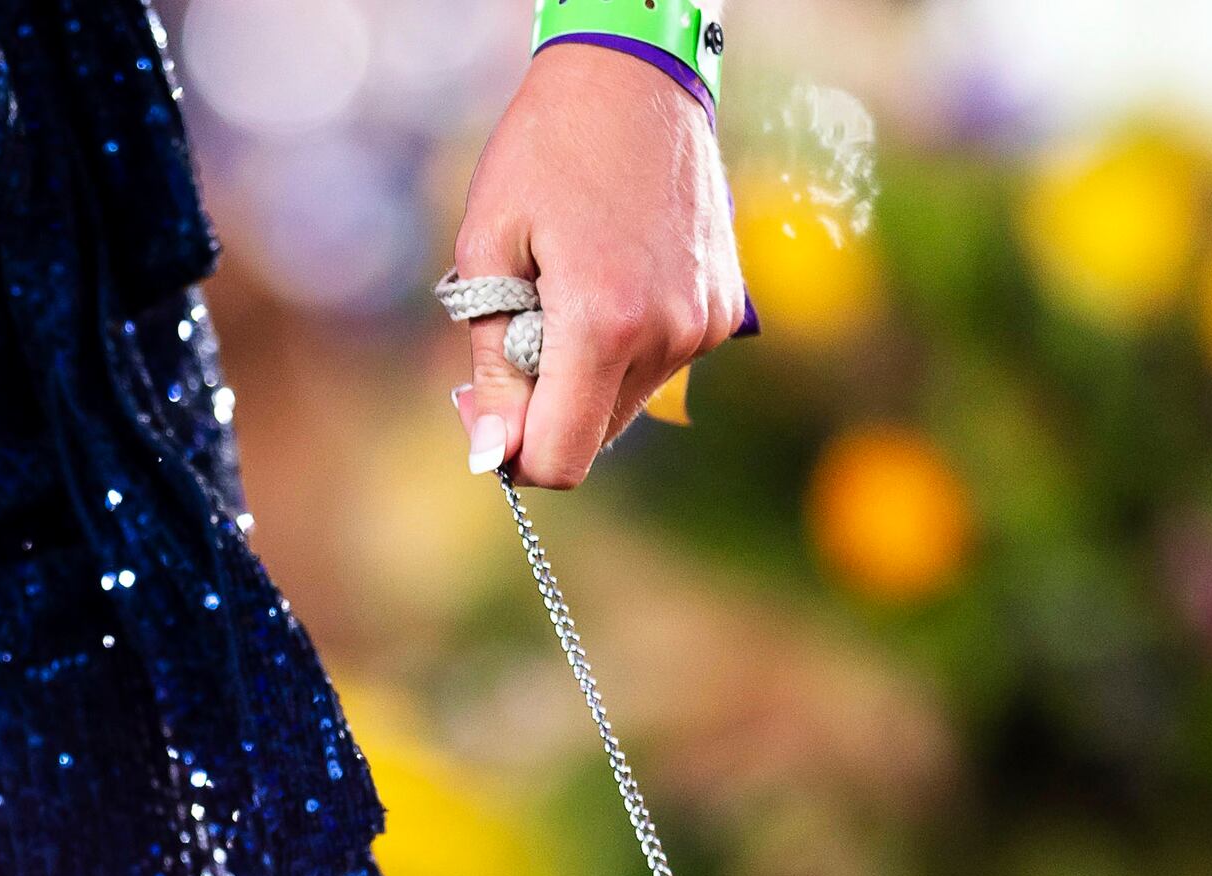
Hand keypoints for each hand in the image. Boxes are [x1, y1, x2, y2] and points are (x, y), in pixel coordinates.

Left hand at [448, 40, 746, 489]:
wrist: (635, 79)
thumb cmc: (546, 152)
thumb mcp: (488, 253)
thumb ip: (491, 366)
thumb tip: (492, 454)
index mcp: (604, 324)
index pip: (560, 459)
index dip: (514, 453)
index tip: (489, 409)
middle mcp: (668, 334)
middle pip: (592, 437)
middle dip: (544, 409)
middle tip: (516, 332)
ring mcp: (705, 323)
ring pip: (624, 403)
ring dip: (583, 373)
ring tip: (566, 290)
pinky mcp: (723, 307)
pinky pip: (659, 363)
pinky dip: (622, 345)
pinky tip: (607, 278)